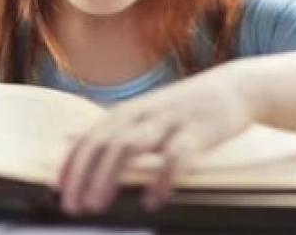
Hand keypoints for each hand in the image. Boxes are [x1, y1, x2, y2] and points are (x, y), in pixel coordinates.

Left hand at [57, 63, 260, 214]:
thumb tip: (70, 139)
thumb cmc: (185, 106)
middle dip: (83, 175)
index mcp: (130, 111)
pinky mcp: (198, 131)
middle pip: (103, 142)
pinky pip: (176, 156)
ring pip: (130, 145)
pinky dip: (161, 179)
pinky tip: (153, 201)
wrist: (235, 88)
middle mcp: (144, 112)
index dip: (72, 164)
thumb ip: (113, 128)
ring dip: (109, 176)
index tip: (60, 192)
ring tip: (98, 205)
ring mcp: (170, 120)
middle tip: (73, 207)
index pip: (91, 137)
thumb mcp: (145, 111)